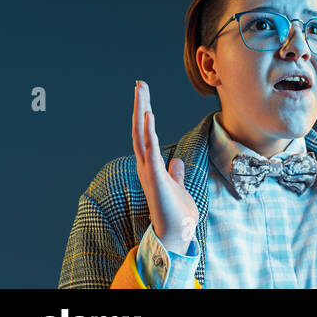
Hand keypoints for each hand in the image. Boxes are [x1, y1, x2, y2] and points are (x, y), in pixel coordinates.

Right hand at [131, 81, 197, 254]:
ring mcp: (148, 170)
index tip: (145, 96)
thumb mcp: (177, 186)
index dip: (144, 115)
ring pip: (142, 135)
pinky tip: (148, 116)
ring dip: (142, 112)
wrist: (176, 231)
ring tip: (141, 92)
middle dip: (140, 106)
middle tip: (139, 84)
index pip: (145, 134)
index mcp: (151, 165)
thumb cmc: (176, 211)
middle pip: (140, 129)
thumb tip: (175, 161)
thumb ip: (175, 173)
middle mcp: (146, 165)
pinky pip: (150, 150)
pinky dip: (148, 132)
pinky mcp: (154, 176)